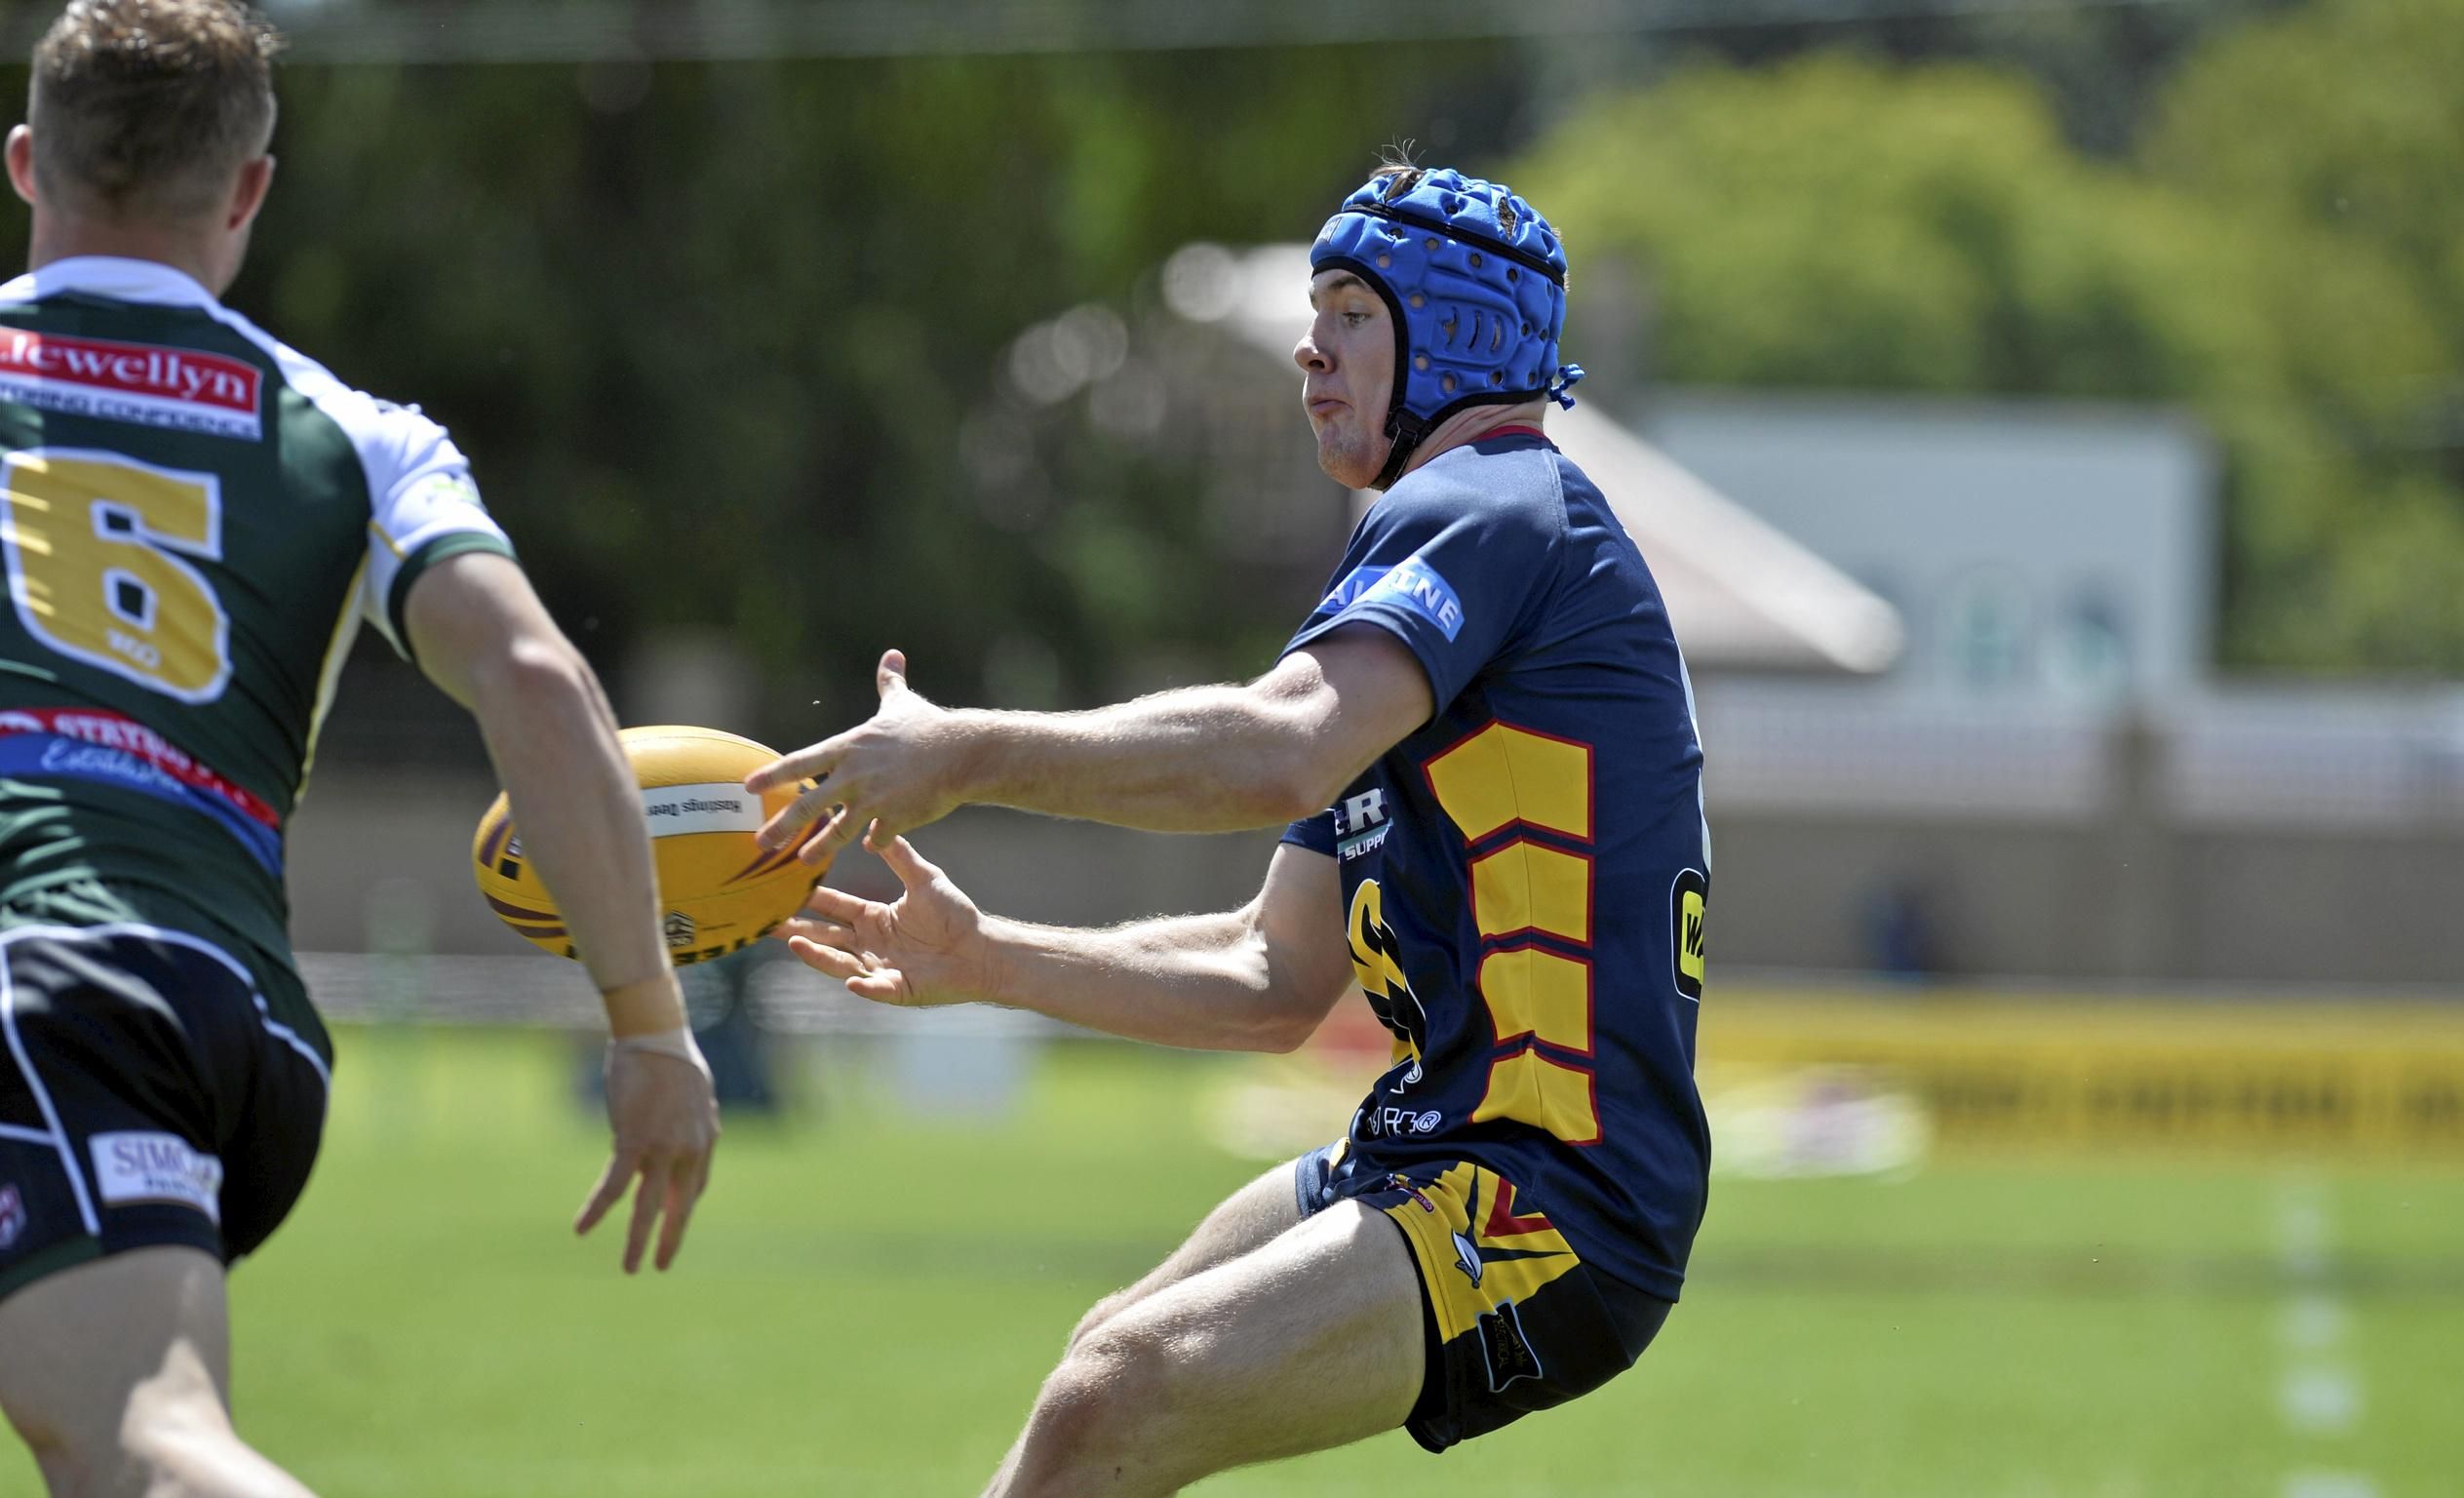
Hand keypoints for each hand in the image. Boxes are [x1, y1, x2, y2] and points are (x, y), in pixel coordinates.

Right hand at [573, 1035, 720, 1272]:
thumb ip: (690, 1121)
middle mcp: (689, 1149)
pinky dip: (597, 1209)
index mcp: (704, 1139)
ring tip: (630, 1268)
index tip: (670, 1223)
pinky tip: (581, 1228)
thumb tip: (684, 1129)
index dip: (681, 1209)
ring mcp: (663, 1147)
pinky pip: (613, 1186)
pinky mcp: (633, 1140)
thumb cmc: (672, 1058)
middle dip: (669, 1239)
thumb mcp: (692, 1095)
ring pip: (647, 1206)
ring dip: (637, 1240)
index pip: (694, 1187)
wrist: (656, 1034)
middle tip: (661, 1266)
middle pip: (679, 1206)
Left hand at [746, 650, 966, 866]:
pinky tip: (872, 845)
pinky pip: (877, 838)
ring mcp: (873, 800)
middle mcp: (854, 776)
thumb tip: (892, 655)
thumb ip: (890, 683)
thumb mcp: (904, 703)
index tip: (749, 786)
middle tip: (761, 841)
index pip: (801, 762)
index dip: (773, 775)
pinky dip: (874, 841)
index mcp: (849, 748)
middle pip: (809, 805)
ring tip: (804, 862)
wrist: (963, 753)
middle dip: (782, 825)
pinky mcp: (895, 819)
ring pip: (838, 831)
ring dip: (819, 848)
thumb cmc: (931, 727)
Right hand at [775, 832, 992, 1006]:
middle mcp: (871, 944)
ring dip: (818, 957)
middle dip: (797, 930)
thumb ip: (900, 856)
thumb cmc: (955, 915)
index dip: (810, 901)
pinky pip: (877, 988)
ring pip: (841, 963)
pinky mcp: (897, 989)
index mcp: (874, 919)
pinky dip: (865, 987)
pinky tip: (852, 982)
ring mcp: (880, 969)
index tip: (784, 889)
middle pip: (826, 937)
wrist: (982, 948)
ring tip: (796, 943)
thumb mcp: (924, 879)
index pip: (835, 908)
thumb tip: (873, 830)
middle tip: (767, 923)